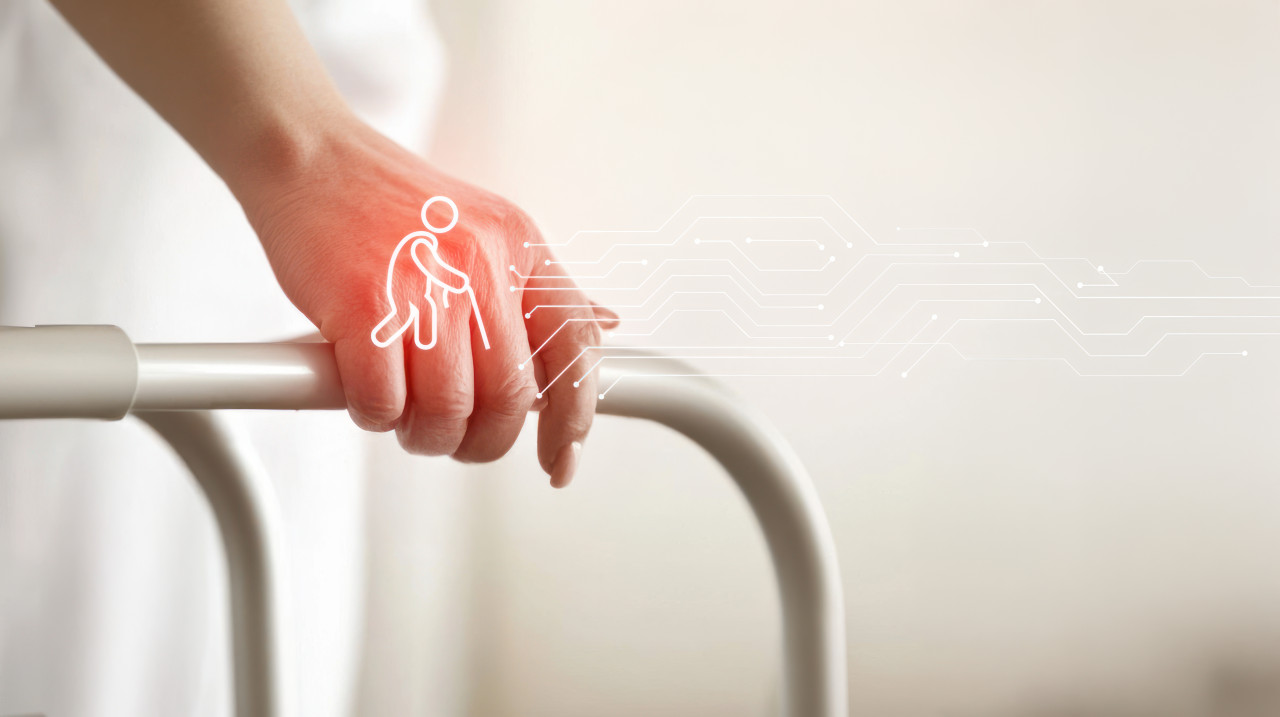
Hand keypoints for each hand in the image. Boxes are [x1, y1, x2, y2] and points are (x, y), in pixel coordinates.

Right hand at [233, 115, 616, 486]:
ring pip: (447, 408)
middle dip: (483, 439)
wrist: (307, 155)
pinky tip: (368, 396)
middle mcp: (480, 263)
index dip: (575, 415)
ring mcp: (423, 284)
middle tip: (458, 438)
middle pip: (510, 394)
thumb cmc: (385, 200)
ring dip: (427, 435)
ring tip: (408, 420)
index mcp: (518, 246)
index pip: (575, 344)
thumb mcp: (484, 228)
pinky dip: (375, 416)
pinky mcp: (364, 305)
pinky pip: (383, 401)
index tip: (561, 458)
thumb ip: (534, 287)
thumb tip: (602, 326)